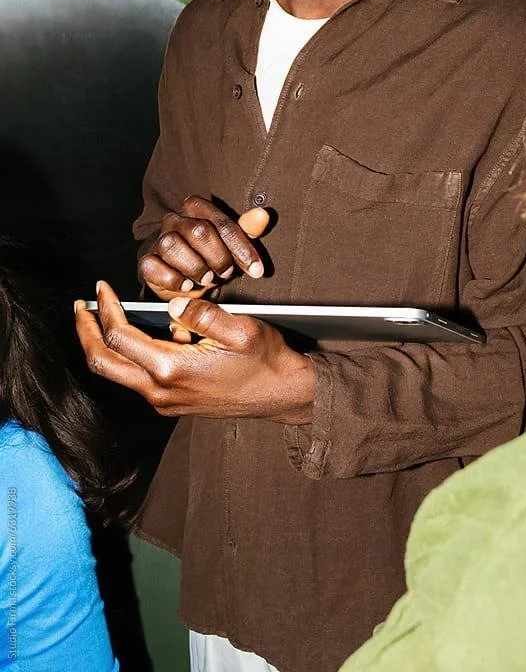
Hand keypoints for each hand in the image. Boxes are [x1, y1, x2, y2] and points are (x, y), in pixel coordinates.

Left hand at [75, 282, 315, 423]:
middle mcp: (160, 390)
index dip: (105, 309)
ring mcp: (164, 401)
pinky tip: (141, 332)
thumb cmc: (265, 360)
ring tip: (101, 316)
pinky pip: (137, 378)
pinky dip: (127, 354)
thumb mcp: (241, 328)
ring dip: (103, 344)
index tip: (100, 287)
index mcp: (172, 369)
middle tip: (80, 306)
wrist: (282, 394)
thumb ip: (202, 313)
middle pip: (103, 363)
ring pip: (117, 373)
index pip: (119, 337)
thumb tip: (172, 304)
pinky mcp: (171, 402)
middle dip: (85, 332)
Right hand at [139, 198, 268, 303]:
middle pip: (198, 231)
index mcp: (196, 209)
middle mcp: (175, 220)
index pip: (223, 224)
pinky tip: (187, 286)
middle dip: (218, 257)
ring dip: (196, 267)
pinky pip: (154, 266)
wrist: (184, 279)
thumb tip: (263, 214)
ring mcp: (158, 240)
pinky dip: (173, 279)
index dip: (242, 249)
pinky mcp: (146, 261)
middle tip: (226, 274)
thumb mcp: (231, 244)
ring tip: (206, 279)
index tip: (256, 271)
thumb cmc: (210, 257)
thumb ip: (247, 229)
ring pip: (173, 245)